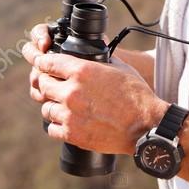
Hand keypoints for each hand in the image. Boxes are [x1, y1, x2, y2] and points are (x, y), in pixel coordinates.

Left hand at [22, 36, 167, 154]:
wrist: (145, 126)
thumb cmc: (136, 96)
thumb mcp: (119, 68)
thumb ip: (100, 60)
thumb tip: (92, 54)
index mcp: (82, 71)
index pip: (48, 62)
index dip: (43, 62)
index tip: (43, 65)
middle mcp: (71, 92)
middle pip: (42, 84)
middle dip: (46, 83)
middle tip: (54, 86)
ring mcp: (70, 114)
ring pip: (45, 108)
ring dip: (53, 105)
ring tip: (63, 106)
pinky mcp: (72, 134)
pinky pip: (51, 128)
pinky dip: (57, 125)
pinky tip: (67, 122)